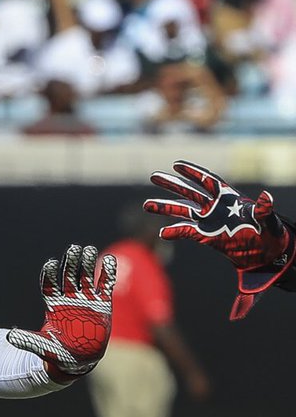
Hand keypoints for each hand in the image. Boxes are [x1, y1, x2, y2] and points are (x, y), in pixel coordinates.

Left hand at [7, 244, 115, 381]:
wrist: (77, 360)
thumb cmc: (56, 352)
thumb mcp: (41, 345)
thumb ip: (27, 340)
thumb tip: (9, 336)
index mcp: (52, 304)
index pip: (50, 284)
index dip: (50, 274)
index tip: (51, 263)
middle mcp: (68, 298)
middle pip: (68, 275)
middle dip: (70, 262)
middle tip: (74, 249)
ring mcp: (85, 299)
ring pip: (86, 276)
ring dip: (87, 263)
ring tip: (89, 250)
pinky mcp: (102, 303)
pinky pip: (105, 285)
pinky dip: (107, 273)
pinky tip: (108, 260)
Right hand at [144, 160, 293, 318]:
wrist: (264, 252)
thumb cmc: (269, 232)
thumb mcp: (269, 220)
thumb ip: (265, 209)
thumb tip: (267, 198)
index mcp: (228, 197)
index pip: (208, 181)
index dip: (193, 172)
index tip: (176, 164)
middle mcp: (214, 206)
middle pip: (189, 192)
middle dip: (172, 184)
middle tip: (153, 176)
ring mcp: (208, 220)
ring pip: (182, 211)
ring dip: (165, 207)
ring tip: (147, 204)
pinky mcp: (204, 236)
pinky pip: (186, 232)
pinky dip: (174, 232)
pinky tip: (163, 233)